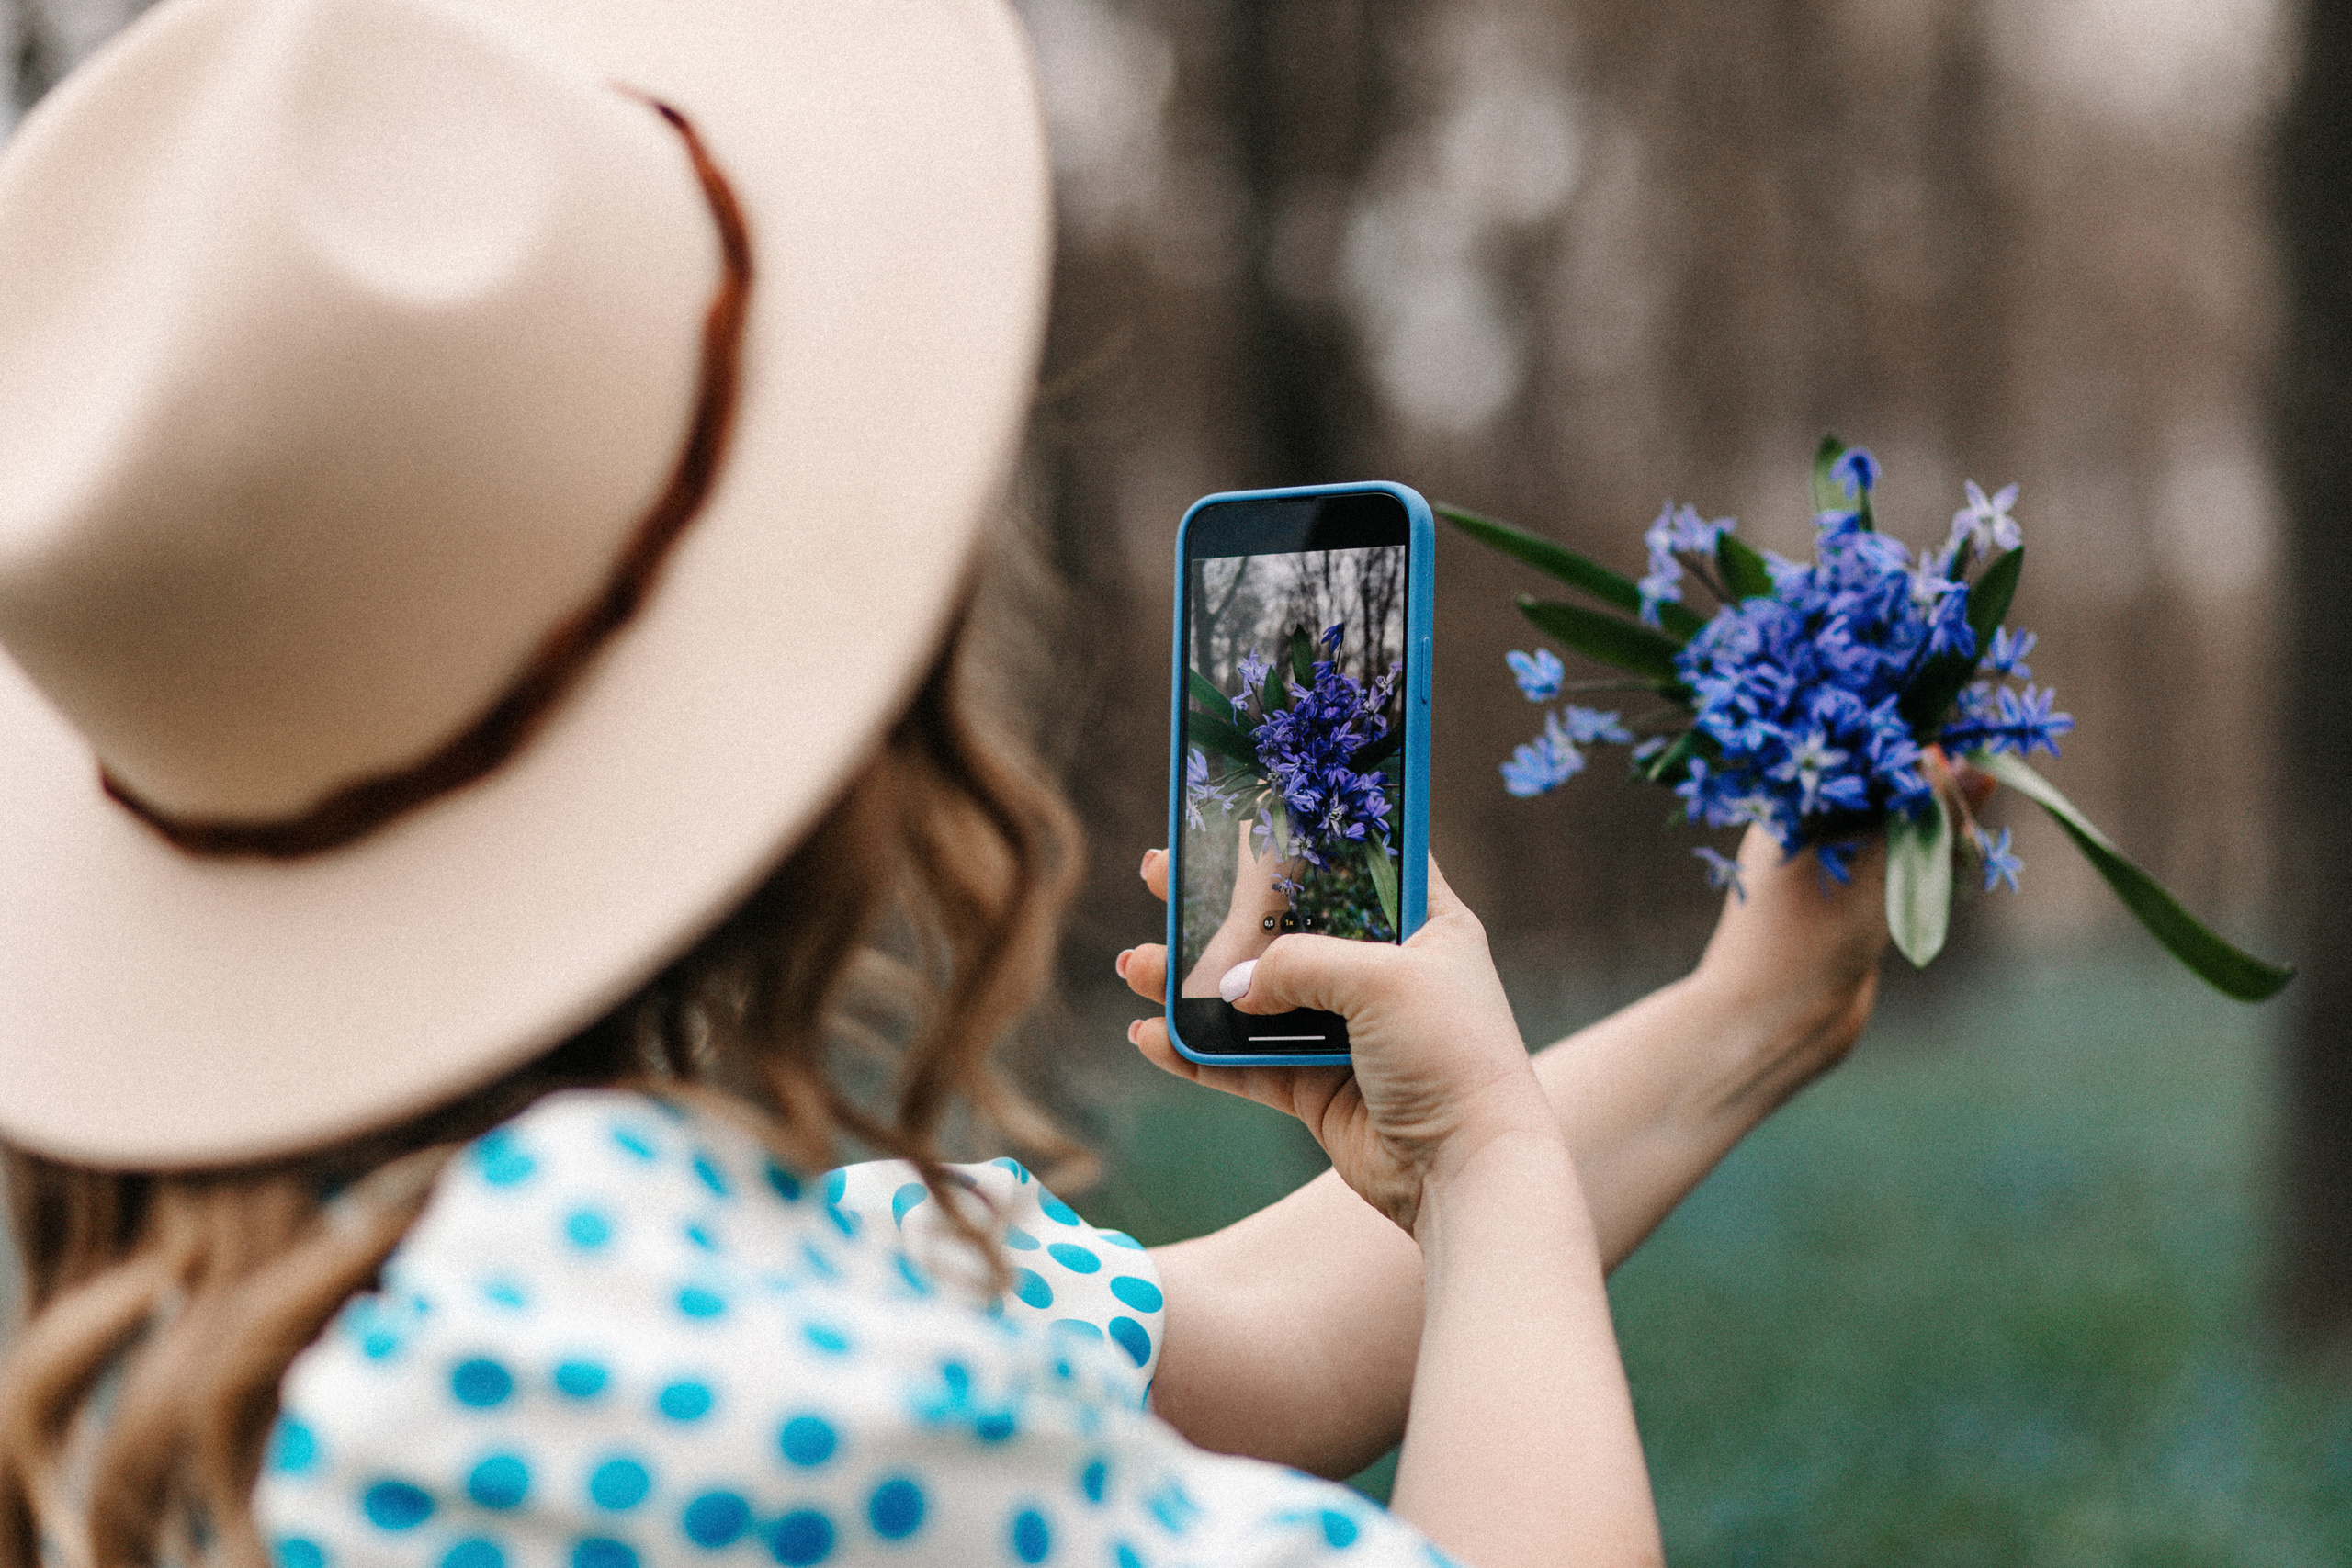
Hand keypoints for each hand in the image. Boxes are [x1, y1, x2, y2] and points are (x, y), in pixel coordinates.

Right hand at [1123, 852, 1550, 1234]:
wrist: (1466, 1173)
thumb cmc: (1452, 1057)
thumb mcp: (1381, 979)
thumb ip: (1298, 963)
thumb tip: (1233, 986)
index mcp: (1423, 924)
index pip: (1357, 860)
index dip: (1301, 838)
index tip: (1242, 817)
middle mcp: (1384, 972)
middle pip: (1286, 924)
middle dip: (1217, 905)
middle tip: (1160, 875)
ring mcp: (1347, 1031)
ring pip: (1254, 995)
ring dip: (1192, 982)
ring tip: (1135, 966)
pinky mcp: (1318, 1085)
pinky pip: (1245, 1062)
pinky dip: (1197, 1052)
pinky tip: (1150, 1036)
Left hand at [1687, 757, 1991, 1077]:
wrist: (1772, 1031)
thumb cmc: (1802, 947)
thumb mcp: (1870, 875)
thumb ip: (1917, 820)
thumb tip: (1967, 760)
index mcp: (1789, 808)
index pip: (1857, 754)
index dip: (1910, 747)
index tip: (1961, 745)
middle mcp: (1805, 829)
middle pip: (1882, 786)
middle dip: (1932, 786)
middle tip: (1978, 791)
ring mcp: (1829, 865)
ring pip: (1897, 825)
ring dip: (1938, 823)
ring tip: (1976, 827)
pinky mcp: (1851, 899)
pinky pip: (1900, 862)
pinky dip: (1932, 857)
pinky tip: (1964, 854)